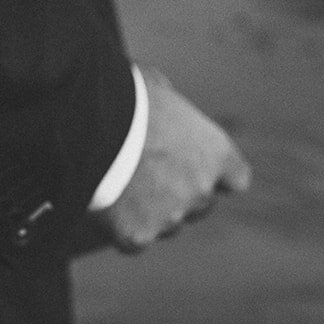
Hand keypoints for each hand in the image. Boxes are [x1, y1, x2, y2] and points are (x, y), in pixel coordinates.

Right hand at [96, 67, 249, 252]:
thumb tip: (162, 104)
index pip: (236, 178)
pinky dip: (120, 225)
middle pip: (200, 203)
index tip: (196, 167)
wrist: (87, 125)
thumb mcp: (156, 86)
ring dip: (151, 210)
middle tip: (147, 173)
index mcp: (215, 153)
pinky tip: (103, 201)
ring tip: (119, 183)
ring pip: (167, 223)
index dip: (216, 174)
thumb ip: (171, 107)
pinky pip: (134, 237)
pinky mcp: (138, 236)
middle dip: (179, 193)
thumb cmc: (122, 96)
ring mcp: (171, 217)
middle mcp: (202, 190)